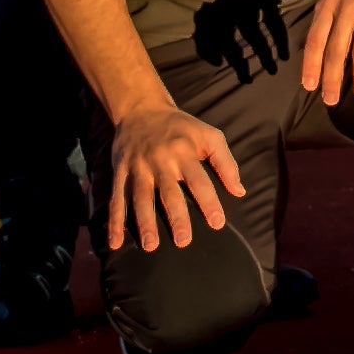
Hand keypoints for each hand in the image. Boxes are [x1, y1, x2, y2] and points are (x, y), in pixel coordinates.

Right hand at [102, 99, 243, 252]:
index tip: (217, 223)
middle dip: (176, 217)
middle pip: (168, 192)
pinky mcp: (119, 172)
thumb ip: (225, 163)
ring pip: (140, 197)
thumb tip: (240, 192)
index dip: (209, 201)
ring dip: (144, 222)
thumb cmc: (180, 127)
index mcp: (183, 151)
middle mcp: (159, 160)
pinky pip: (116, 198)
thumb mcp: (208, 135)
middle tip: (183, 241)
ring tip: (151, 245)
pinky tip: (115, 242)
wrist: (140, 108)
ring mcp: (137, 167)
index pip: (199, 180)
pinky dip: (114, 221)